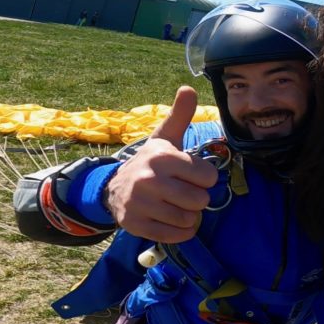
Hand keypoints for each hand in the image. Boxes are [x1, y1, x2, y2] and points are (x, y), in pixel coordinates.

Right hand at [104, 86, 219, 242]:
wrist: (115, 186)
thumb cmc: (151, 161)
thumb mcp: (164, 137)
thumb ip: (180, 115)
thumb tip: (188, 88)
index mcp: (162, 157)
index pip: (208, 176)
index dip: (205, 178)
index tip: (192, 176)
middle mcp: (149, 179)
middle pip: (200, 200)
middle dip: (197, 199)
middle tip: (184, 192)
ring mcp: (140, 204)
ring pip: (189, 219)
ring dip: (189, 216)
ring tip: (176, 205)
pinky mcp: (135, 225)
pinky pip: (176, 236)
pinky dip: (180, 231)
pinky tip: (172, 220)